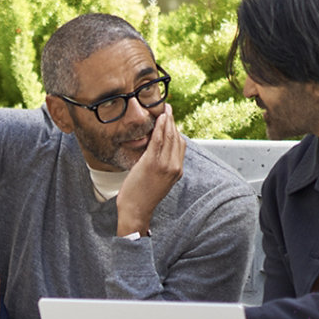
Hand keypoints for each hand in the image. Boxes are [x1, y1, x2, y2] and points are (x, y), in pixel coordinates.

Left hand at [116, 103, 184, 235]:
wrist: (136, 210)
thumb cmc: (143, 196)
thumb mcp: (159, 180)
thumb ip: (163, 166)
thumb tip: (159, 152)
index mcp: (178, 171)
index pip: (181, 144)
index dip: (176, 129)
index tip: (171, 118)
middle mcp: (175, 166)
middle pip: (177, 138)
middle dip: (172, 121)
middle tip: (168, 108)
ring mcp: (165, 165)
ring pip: (169, 136)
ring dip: (167, 120)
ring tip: (164, 109)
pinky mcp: (152, 163)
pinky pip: (158, 140)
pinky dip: (159, 127)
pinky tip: (158, 119)